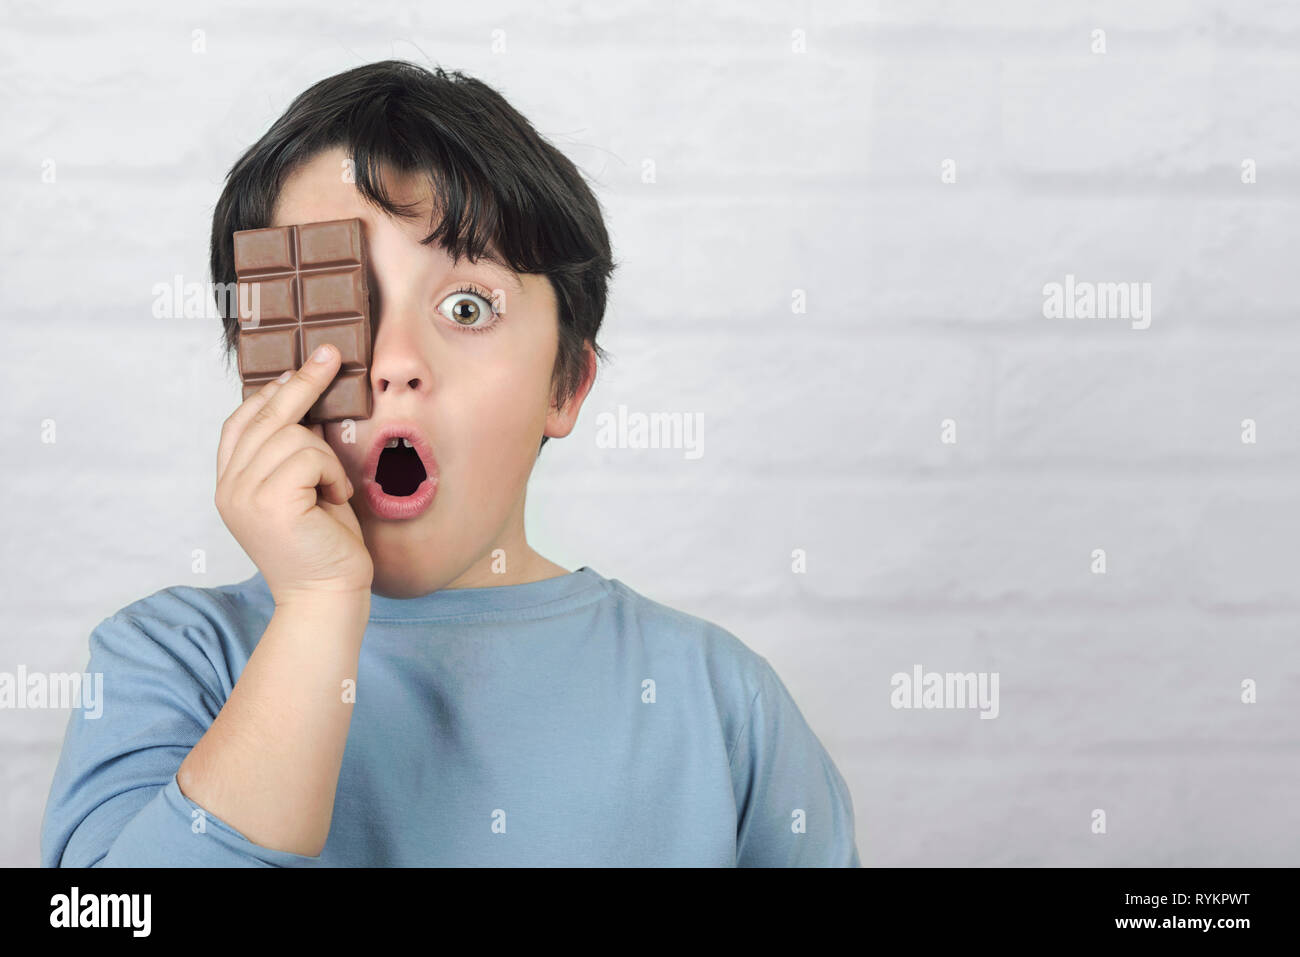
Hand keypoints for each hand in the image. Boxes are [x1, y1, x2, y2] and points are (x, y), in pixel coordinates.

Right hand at [215, 345, 372, 603]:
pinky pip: (309, 455)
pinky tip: (333, 501)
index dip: (269, 392)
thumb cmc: (325, 546)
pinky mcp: (268, 501)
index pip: (240, 422)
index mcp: (230, 484)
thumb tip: (306, 404)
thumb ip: (293, 454)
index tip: (298, 368)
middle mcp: (228, 487)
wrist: (328, 597)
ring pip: (293, 434)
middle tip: (330, 353)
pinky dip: (330, 474)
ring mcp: (243, 494)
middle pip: (264, 416)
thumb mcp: (304, 489)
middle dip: (302, 381)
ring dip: (325, 459)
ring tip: (331, 494)